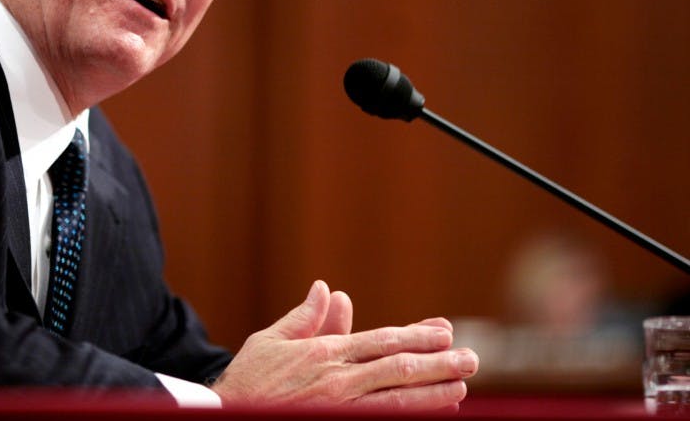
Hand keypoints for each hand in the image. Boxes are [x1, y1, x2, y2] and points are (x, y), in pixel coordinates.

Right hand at [210, 280, 478, 411]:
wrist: (224, 414)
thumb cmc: (249, 380)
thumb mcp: (272, 341)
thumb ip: (305, 317)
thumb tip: (326, 288)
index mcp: (324, 352)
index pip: (382, 341)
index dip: (416, 336)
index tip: (444, 332)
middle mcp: (337, 379)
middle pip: (398, 368)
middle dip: (438, 363)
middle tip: (471, 359)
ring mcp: (340, 407)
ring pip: (396, 399)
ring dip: (433, 392)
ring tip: (462, 386)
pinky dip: (408, 415)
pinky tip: (431, 413)